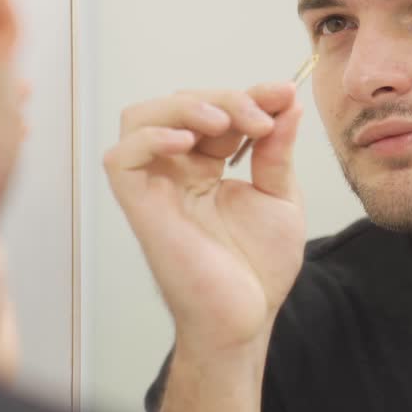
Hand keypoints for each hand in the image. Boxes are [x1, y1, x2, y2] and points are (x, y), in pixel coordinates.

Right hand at [103, 83, 305, 355]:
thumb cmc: (259, 268)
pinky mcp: (139, 205)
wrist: (247, 317)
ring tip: (225, 121)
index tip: (283, 94)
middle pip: (181, 104)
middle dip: (226, 98)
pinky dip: (150, 138)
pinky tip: (187, 141)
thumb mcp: (280, 196)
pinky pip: (123, 158)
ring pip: (142, 117)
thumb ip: (277, 150)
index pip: (218, 110)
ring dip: (184, 106)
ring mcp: (156, 185)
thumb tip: (288, 102)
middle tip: (262, 117)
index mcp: (208, 164)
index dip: (249, 95)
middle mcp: (177, 169)